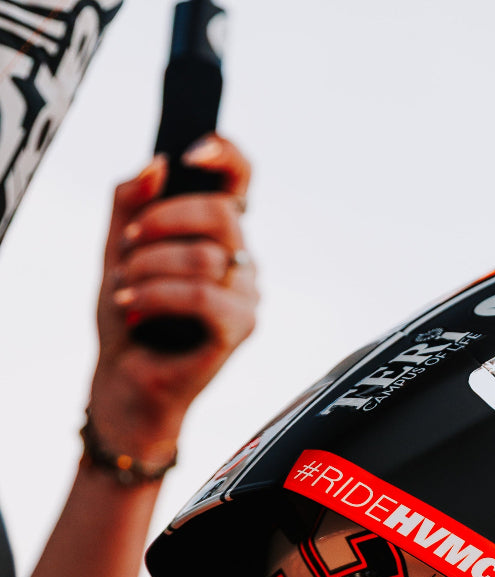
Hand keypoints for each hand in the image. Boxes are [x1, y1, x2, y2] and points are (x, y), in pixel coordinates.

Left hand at [90, 135, 257, 464]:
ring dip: (147, 270)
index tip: (192, 152)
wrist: (127, 377)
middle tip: (127, 247)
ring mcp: (247, 296)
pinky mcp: (241, 329)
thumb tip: (158, 165)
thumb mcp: (118, 246)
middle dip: (161, 222)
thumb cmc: (130, 313)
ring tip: (126, 291)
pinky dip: (157, 298)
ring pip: (204, 258)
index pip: (240, 180)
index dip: (226, 155)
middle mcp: (242, 261)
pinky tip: (134, 309)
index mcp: (219, 234)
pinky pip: (203, 296)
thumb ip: (130, 200)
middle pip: (222, 214)